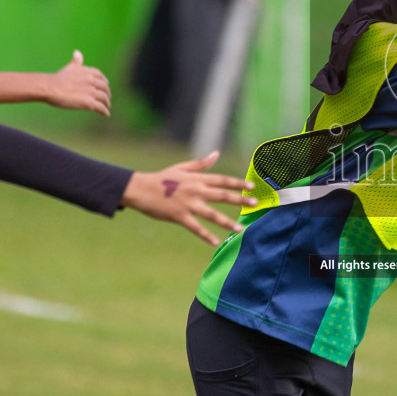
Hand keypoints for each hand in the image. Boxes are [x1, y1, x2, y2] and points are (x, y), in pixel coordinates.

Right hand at [47, 51, 111, 115]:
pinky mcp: (89, 103)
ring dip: (107, 103)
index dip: (104, 82)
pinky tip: (106, 114)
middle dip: (107, 93)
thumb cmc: (57, 79)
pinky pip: (101, 108)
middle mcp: (92, 80)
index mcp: (88, 72)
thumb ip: (76, 62)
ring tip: (107, 107)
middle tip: (107, 98)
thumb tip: (78, 52)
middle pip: (104, 88)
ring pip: (104, 98)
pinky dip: (105, 111)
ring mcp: (91, 92)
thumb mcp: (69, 68)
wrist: (50, 88)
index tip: (105, 86)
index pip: (101, 76)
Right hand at [122, 151, 259, 245]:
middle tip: (255, 204)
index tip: (252, 186)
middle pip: (222, 196)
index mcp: (197, 179)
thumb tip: (216, 153)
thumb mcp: (182, 168)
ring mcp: (188, 204)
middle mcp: (196, 191)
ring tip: (240, 229)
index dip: (238, 183)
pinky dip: (206, 235)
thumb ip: (201, 164)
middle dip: (240, 200)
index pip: (222, 180)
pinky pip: (196, 228)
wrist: (141, 189)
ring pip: (212, 214)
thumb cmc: (162, 178)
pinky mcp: (180, 216)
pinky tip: (216, 242)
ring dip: (227, 222)